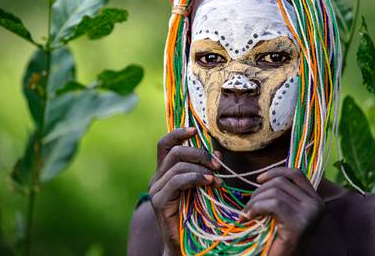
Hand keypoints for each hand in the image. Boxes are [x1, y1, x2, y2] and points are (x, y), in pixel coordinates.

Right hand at [149, 128, 221, 254]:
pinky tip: (208, 183)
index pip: (164, 145)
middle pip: (175, 152)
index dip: (178, 133)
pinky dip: (195, 178)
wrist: (185, 244)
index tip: (195, 131)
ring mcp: (156, 189)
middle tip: (217, 166)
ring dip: (201, 169)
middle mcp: (157, 178)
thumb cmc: (195, 214)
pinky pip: (178, 181)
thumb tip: (218, 154)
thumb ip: (207, 170)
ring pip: (178, 166)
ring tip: (217, 180)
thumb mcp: (203, 187)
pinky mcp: (159, 201)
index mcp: (165, 172)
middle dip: (199, 154)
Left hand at [245, 168, 324, 255]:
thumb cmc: (279, 237)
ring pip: (275, 192)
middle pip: (282, 182)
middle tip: (249, 205)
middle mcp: (317, 204)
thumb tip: (265, 176)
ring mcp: (310, 213)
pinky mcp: (299, 223)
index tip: (259, 179)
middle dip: (260, 191)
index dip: (275, 172)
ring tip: (248, 213)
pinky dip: (257, 208)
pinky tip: (251, 217)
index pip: (296, 174)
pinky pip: (272, 204)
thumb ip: (283, 193)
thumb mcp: (285, 210)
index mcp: (315, 199)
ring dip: (255, 201)